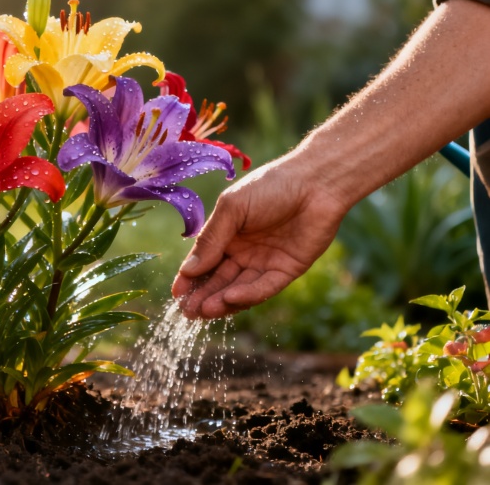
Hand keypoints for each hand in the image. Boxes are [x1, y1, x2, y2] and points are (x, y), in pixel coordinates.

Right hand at [172, 157, 349, 318]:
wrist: (315, 182)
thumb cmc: (270, 186)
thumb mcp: (232, 209)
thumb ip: (211, 239)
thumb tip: (188, 270)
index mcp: (227, 235)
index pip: (203, 262)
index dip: (189, 279)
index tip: (176, 294)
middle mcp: (244, 252)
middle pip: (219, 280)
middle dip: (203, 296)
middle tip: (189, 312)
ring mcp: (265, 262)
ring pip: (239, 288)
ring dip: (222, 300)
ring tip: (206, 309)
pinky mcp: (287, 271)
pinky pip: (265, 287)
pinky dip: (248, 295)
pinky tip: (231, 298)